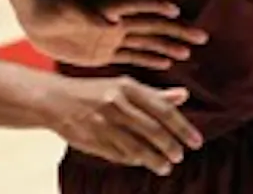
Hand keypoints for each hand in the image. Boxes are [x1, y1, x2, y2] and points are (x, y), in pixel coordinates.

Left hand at [12, 0, 207, 70]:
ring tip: (189, 52)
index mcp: (105, 8)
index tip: (175, 11)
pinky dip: (149, 58)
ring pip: (145, 42)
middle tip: (201, 36)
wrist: (33, 17)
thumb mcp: (58, 7)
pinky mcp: (103, 51)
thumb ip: (83, 13)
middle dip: (175, 30)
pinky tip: (167, 63)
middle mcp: (113, 21)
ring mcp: (110, 37)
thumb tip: (108, 20)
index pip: (135, 5)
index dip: (154, 7)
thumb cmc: (44, 5)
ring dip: (167, 46)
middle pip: (150, 25)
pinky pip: (131, 55)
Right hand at [40, 75, 203, 175]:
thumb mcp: (124, 86)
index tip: (196, 142)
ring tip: (166, 166)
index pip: (164, 109)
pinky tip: (143, 161)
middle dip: (171, 147)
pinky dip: (135, 161)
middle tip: (179, 155)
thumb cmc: (95, 91)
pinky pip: (121, 156)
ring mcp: (104, 123)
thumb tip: (184, 95)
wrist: (56, 100)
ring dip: (156, 160)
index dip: (183, 128)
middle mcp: (117, 103)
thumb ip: (154, 93)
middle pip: (154, 131)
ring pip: (139, 148)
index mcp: (127, 86)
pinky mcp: (94, 140)